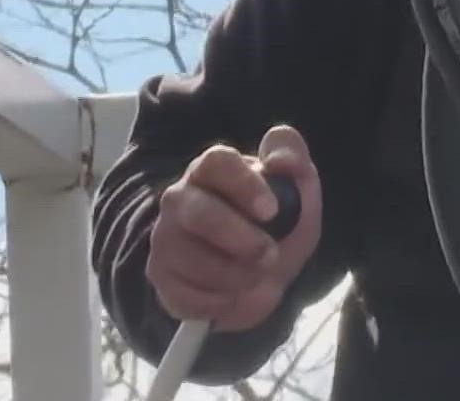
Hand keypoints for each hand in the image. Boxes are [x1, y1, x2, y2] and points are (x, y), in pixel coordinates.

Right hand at [146, 124, 322, 331]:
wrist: (264, 272)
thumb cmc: (279, 222)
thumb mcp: (299, 189)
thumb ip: (292, 160)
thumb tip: (281, 161)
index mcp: (213, 169)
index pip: (216, 162)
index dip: (244, 186)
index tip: (272, 212)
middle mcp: (180, 198)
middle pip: (199, 214)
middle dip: (242, 241)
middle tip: (270, 256)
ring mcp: (165, 237)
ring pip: (192, 259)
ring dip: (236, 275)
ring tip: (257, 275)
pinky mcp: (160, 276)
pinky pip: (185, 294)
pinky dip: (220, 300)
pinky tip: (234, 292)